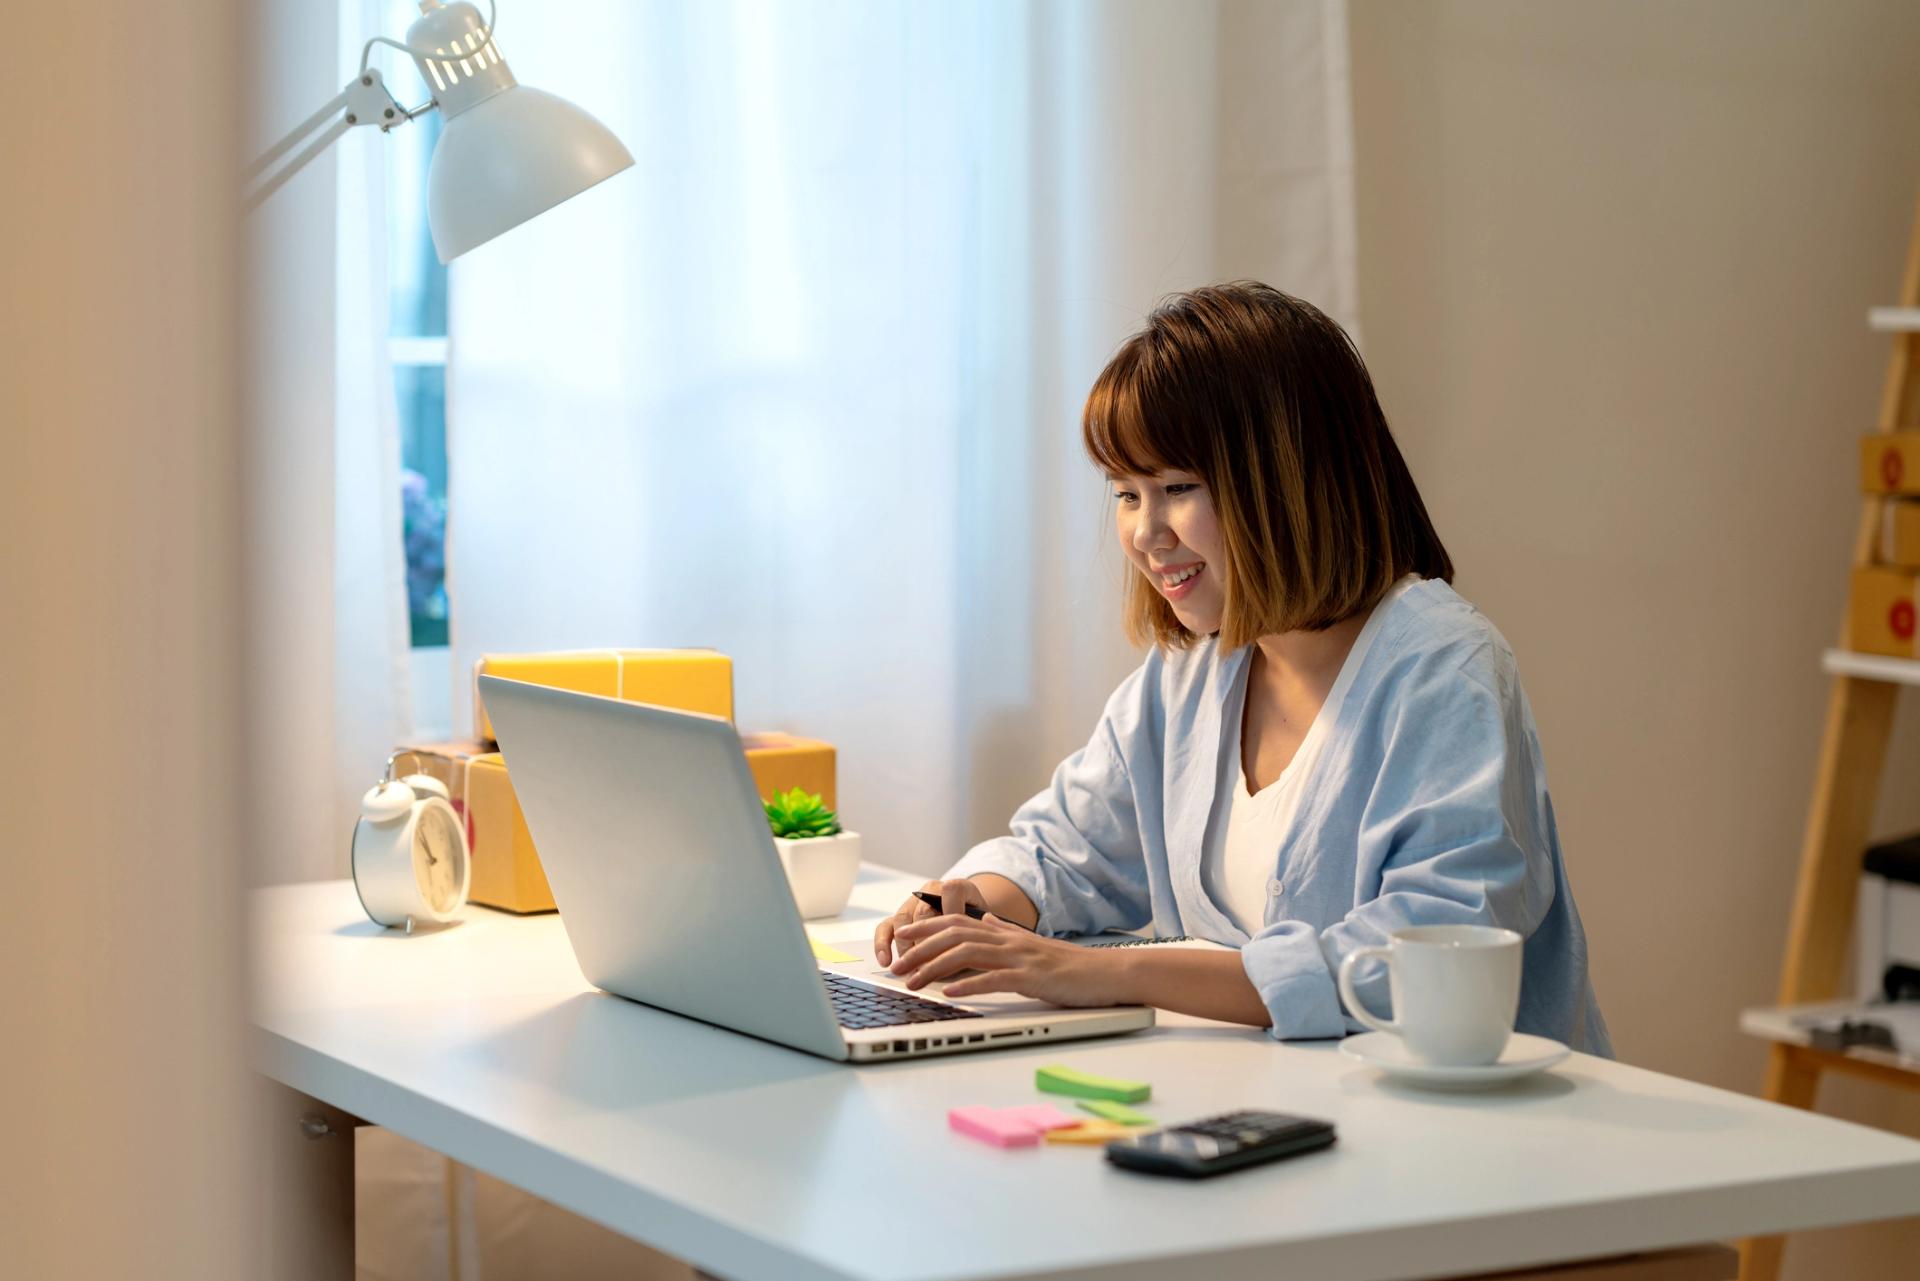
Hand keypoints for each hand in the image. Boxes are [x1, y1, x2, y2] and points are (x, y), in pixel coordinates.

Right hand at [874, 877, 987, 965]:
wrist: (969, 918)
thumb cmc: (979, 927)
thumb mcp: (984, 927)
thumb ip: (977, 935)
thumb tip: (962, 960)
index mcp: (958, 887)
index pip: (951, 891)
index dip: (952, 913)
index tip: (955, 938)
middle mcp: (932, 890)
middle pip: (924, 912)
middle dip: (926, 942)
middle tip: (929, 966)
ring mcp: (913, 902)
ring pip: (902, 919)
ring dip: (906, 948)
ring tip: (911, 970)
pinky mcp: (899, 918)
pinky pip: (885, 927)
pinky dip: (882, 944)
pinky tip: (886, 961)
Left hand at [887, 915, 1129, 1006]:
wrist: (1107, 973)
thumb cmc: (1071, 965)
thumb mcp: (1033, 944)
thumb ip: (1006, 931)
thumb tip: (987, 918)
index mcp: (1007, 933)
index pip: (958, 921)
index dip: (927, 926)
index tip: (902, 934)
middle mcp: (1009, 940)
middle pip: (955, 935)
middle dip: (920, 949)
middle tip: (896, 966)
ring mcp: (1020, 957)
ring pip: (968, 954)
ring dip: (935, 968)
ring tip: (913, 982)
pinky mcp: (1032, 978)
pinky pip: (994, 978)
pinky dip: (968, 984)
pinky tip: (949, 992)